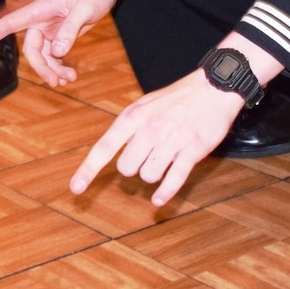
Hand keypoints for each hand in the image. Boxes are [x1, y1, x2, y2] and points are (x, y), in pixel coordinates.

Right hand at [0, 0, 152, 84]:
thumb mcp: (84, 9)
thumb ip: (69, 30)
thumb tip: (56, 52)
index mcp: (40, 8)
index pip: (9, 22)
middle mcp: (40, 19)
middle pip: (30, 49)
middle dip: (41, 68)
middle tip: (57, 82)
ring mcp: (49, 27)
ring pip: (42, 55)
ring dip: (52, 69)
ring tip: (69, 79)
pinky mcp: (59, 33)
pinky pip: (52, 54)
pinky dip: (58, 65)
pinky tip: (69, 74)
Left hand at [70, 70, 243, 206]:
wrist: (213, 87)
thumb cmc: (177, 98)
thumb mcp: (145, 104)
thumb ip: (129, 127)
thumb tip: (114, 152)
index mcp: (133, 116)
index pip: (104, 147)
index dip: (88, 170)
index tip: (75, 189)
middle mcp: (149, 129)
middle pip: (126, 168)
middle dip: (134, 167)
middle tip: (148, 155)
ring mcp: (171, 140)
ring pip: (148, 176)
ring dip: (154, 174)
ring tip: (165, 158)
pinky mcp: (192, 150)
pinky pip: (173, 180)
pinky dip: (164, 193)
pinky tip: (158, 201)